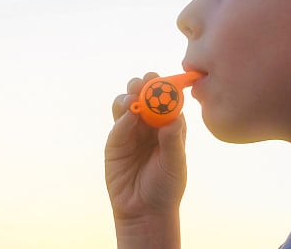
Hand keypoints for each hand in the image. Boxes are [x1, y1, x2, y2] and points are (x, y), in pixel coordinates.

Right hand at [105, 72, 187, 221]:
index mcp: (168, 126)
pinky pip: (118, 126)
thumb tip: (174, 117)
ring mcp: (131, 132)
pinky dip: (122, 118)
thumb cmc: (166, 187)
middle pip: (143, 97)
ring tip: (133, 99)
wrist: (145, 211)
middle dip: (143, 86)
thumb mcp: (175, 163)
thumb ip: (173, 141)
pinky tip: (128, 115)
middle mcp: (149, 125)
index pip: (166, 100)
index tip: (162, 78)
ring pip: (126, 106)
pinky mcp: (115, 143)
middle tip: (144, 82)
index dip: (164, 87)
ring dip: (129, 97)